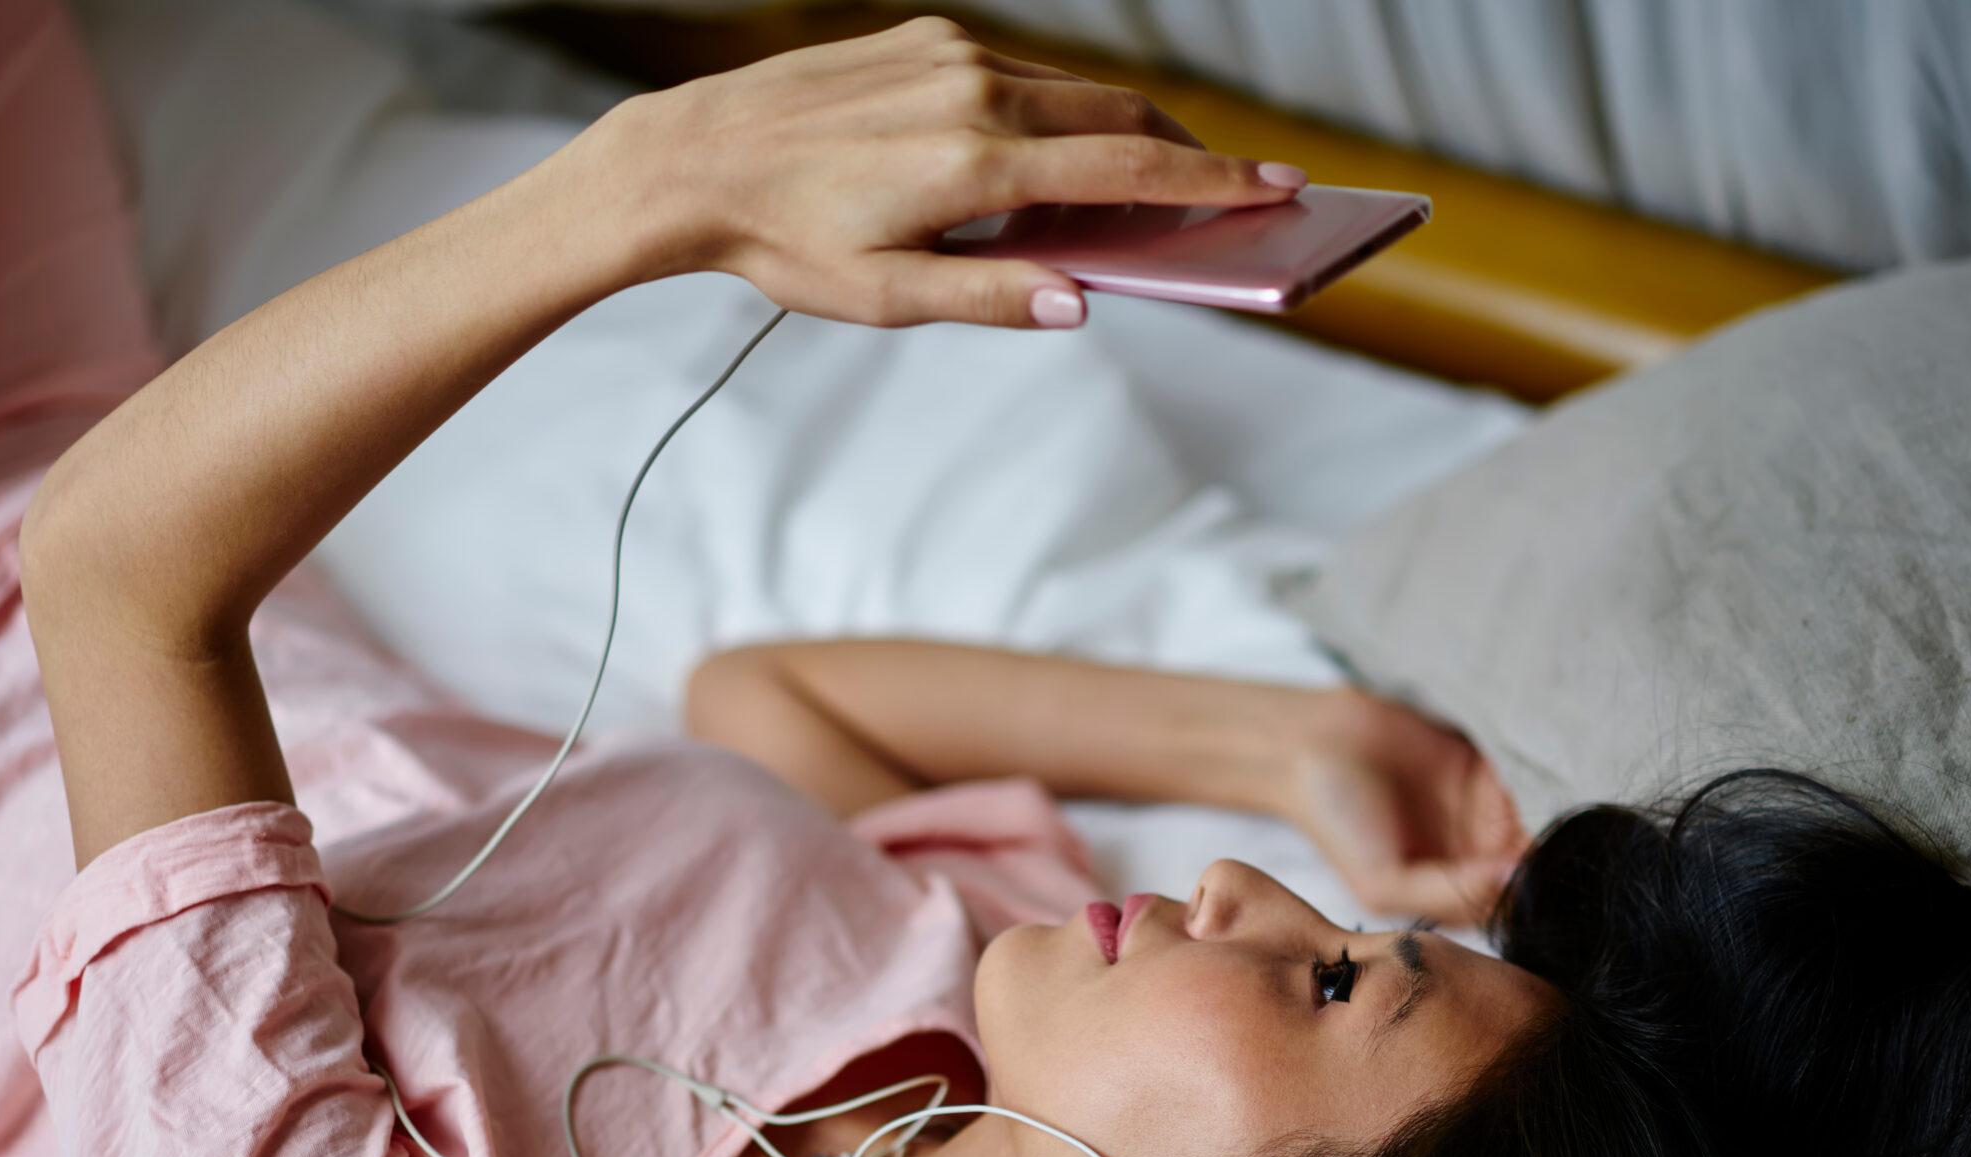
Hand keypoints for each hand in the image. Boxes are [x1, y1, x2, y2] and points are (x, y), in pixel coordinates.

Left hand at [591, 15, 1304, 329]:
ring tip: (1140, 191)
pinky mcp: (924, 37)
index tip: (1278, 188)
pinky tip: (1046, 158)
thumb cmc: (784, 243)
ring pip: (1071, 91)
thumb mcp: (888, 298)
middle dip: (1184, 153)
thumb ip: (993, 298)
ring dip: (1117, 134)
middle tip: (1232, 195)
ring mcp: (949, 54)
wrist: (692, 160)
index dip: (1211, 181)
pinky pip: (1020, 74)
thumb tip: (1083, 304)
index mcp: (974, 162)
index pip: (1126, 166)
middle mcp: (972, 90)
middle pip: (1118, 113)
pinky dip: (1056, 114)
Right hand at [1282, 688, 1531, 927]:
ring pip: (1538, 820)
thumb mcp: (1382, 882)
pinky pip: (1524, 776)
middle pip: (1534, 863)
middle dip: (1541, 852)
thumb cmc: (1337, 820)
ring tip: (1496, 804)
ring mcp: (1484, 810)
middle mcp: (1476, 857)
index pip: (1511, 904)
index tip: (1522, 873)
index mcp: (1453, 894)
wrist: (1313, 744)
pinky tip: (1495, 777)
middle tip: (1517, 836)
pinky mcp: (1486, 766)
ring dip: (1536, 812)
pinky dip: (1525, 777)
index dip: (1527, 893)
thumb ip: (1450, 894)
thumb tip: (1516, 882)